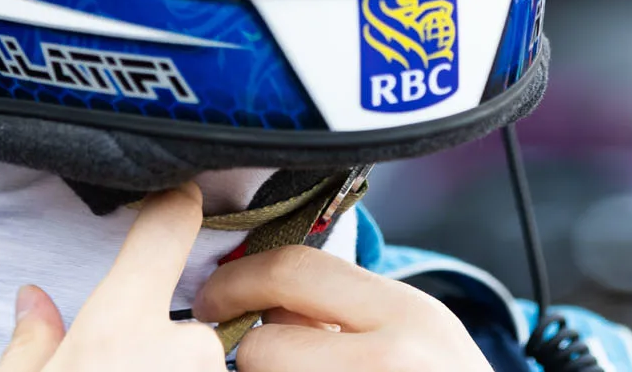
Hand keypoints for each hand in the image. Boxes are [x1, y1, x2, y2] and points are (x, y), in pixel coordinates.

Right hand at [0, 184, 224, 371]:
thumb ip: (30, 345)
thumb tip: (32, 304)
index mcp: (119, 330)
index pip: (165, 233)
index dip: (174, 205)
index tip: (180, 192)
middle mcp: (184, 352)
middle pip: (183, 320)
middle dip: (156, 346)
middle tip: (117, 367)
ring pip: (198, 366)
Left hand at [194, 244, 495, 371]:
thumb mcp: (418, 331)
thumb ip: (350, 307)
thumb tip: (264, 298)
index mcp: (408, 313)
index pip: (294, 271)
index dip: (236, 280)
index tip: (213, 299)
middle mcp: (393, 360)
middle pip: (264, 349)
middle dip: (251, 357)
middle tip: (256, 360)